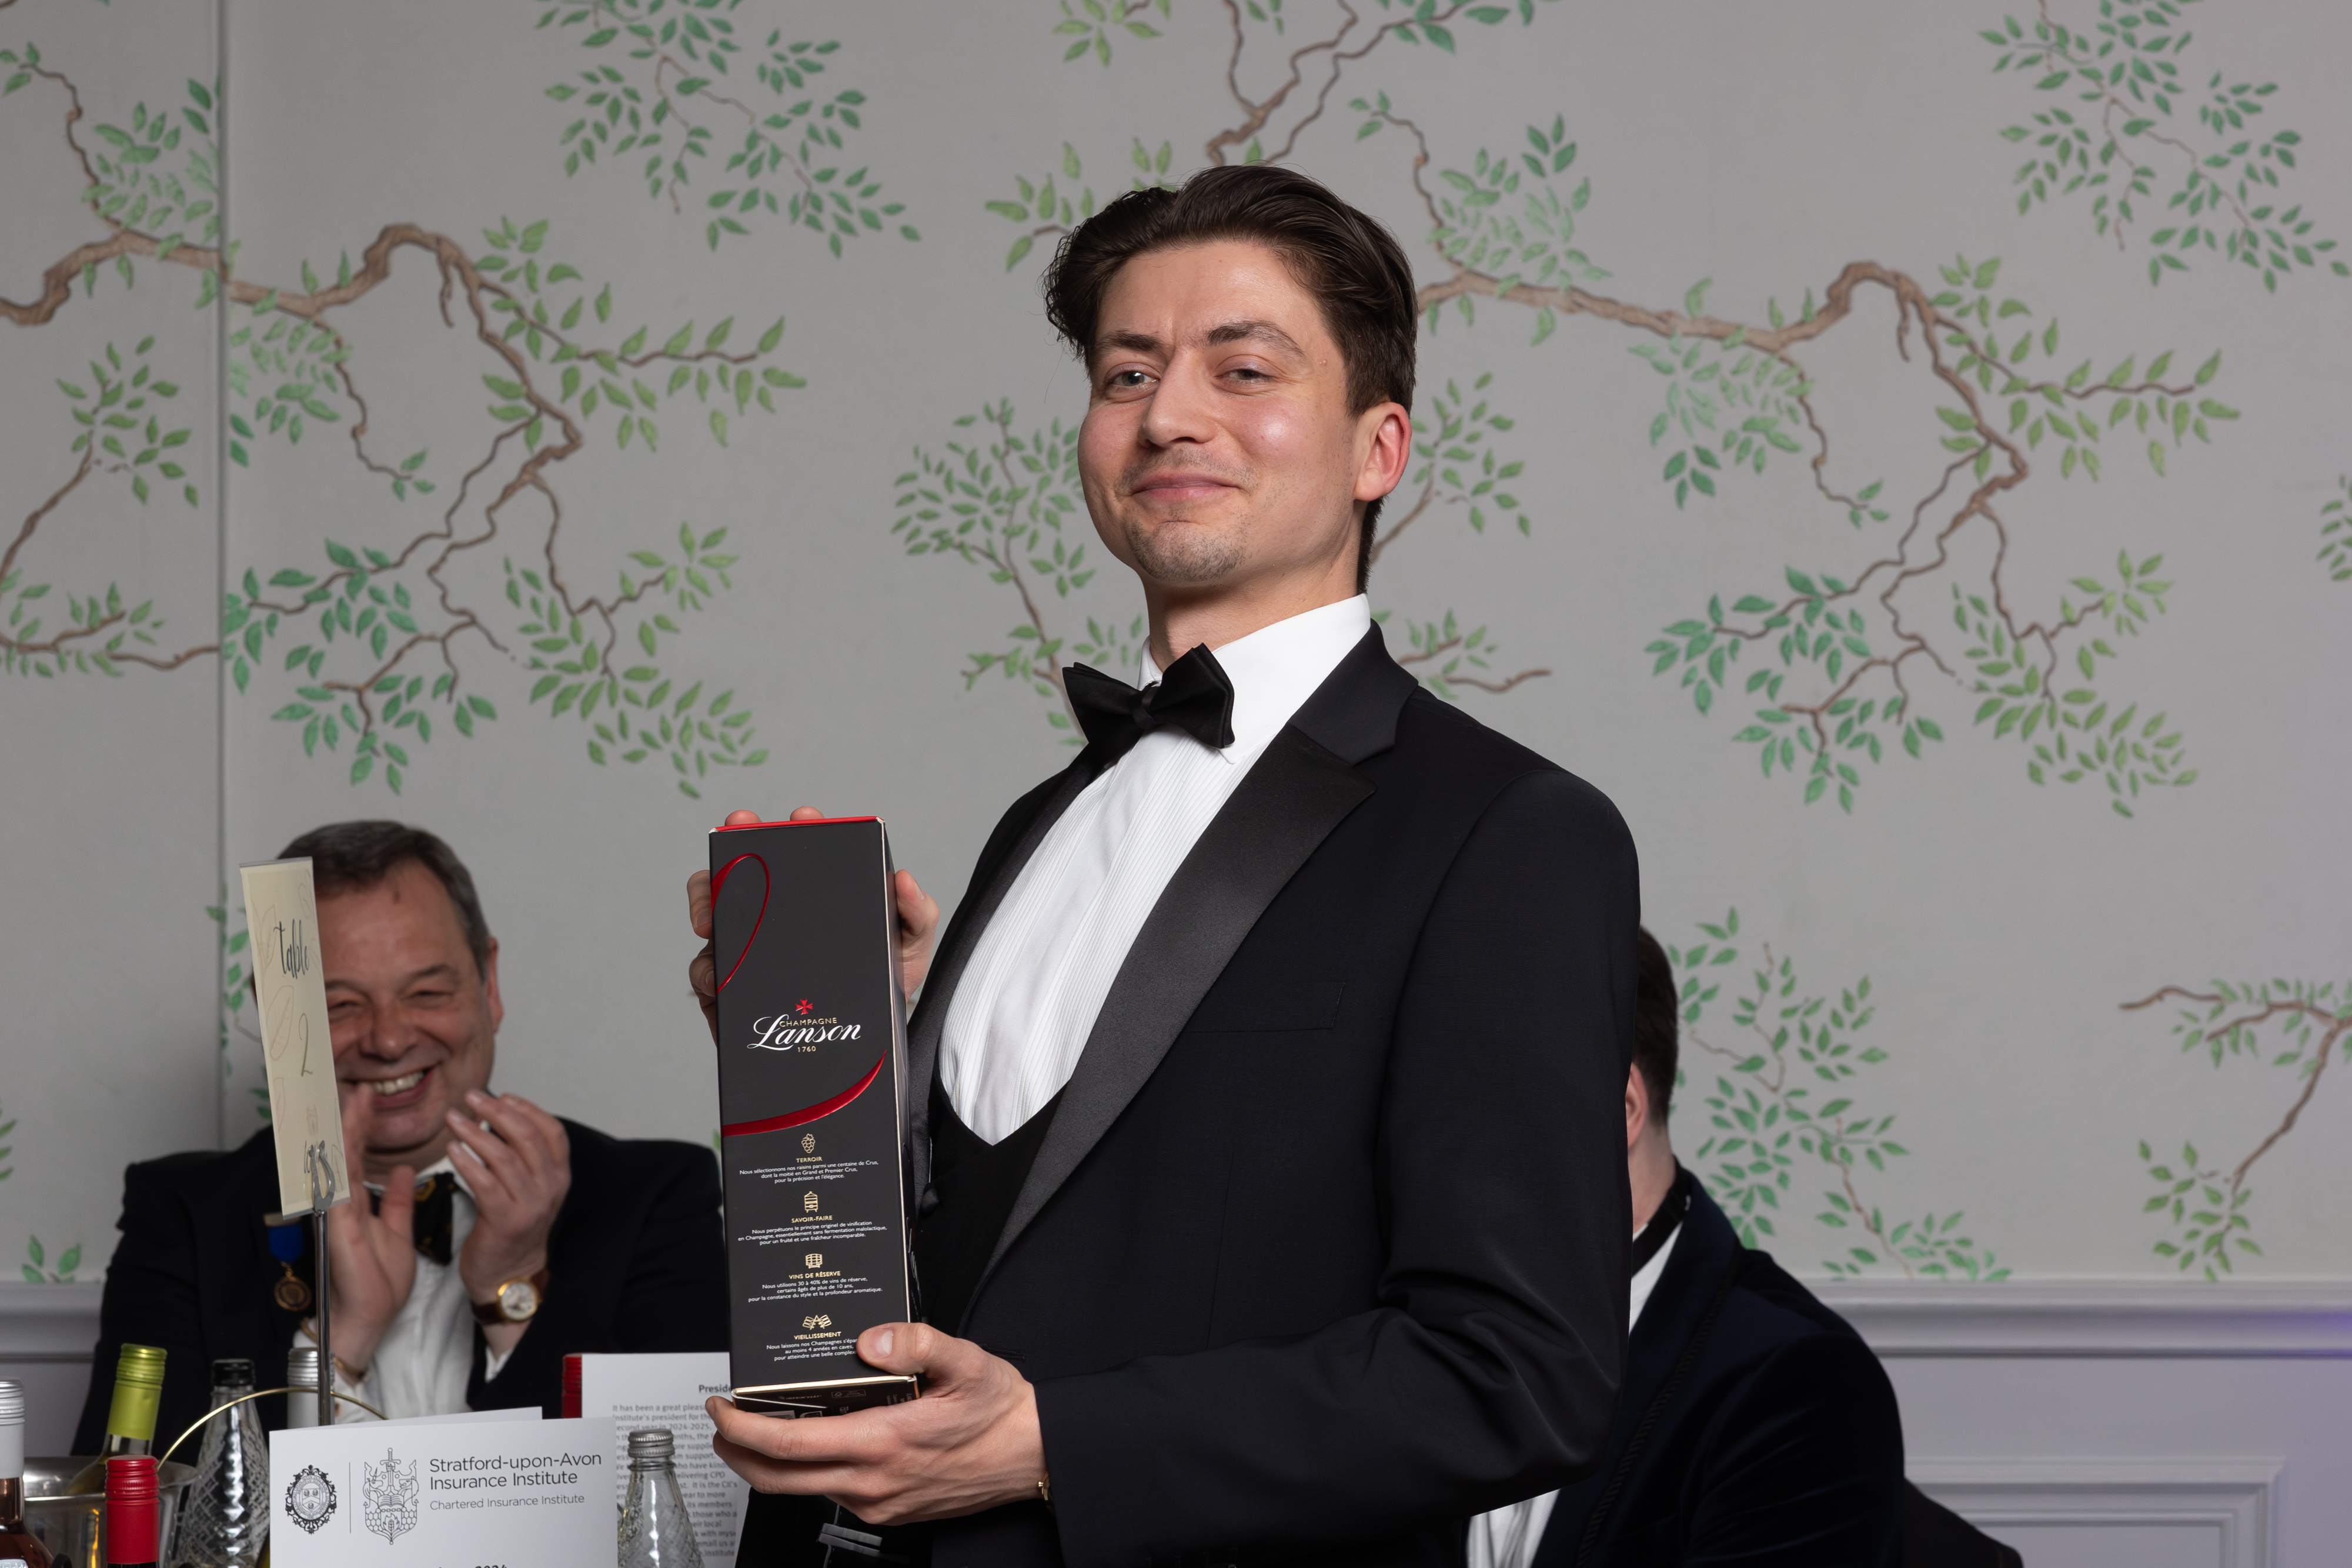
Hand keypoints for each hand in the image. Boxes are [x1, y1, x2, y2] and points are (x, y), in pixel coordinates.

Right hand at [322, 1085, 415, 1372]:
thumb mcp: (398, 1231)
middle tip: (351, 1080)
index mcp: (355, 1203)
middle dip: (347, 1115)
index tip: (365, 1094)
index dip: (360, 1124)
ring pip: (336, 1161)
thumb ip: (398, 1200)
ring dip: (342, 1128)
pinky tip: (341, 1136)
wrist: (368, 1318)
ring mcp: (335, 1212)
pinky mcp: (336, 1224)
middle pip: (341, 1150)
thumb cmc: (376, 1283)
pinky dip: (338, 1160)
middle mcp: (341, 1203)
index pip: (356, 1154)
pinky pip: (337, 1183)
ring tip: (349, 1095)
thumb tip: (406, 1171)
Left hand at [449, 1089, 570, 1353]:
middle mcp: (549, 1188)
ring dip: (476, 1133)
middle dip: (498, 1112)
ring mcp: (530, 1205)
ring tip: (454, 1119)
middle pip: (528, 1138)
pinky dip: (468, 1162)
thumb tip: (497, 1118)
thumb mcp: (529, 1190)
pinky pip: (485, 1183)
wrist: (510, 1276)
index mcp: (558, 1177)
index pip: (552, 1131)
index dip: (528, 1109)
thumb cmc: (512, 1228)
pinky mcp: (505, 1221)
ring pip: (505, 1157)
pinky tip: (452, 1150)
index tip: (502, 1096)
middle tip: (472, 1098)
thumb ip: (521, 1158)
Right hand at [688, 807, 940, 1041]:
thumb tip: (904, 880)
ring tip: (710, 923)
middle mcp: (774, 917)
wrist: (868, 1037)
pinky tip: (717, 979)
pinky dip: (707, 974)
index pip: (795, 854)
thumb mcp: (909, 945)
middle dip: (726, 857)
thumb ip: (917, 913)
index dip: (792, 829)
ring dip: (706, 910)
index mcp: (812, 897)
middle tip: (729, 850)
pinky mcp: (733, 991)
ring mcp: (750, 951)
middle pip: (738, 877)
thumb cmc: (884, 982)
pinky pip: (708, 976)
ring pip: (714, 921)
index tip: (800, 817)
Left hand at [706, 1323, 1042, 1525]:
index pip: (786, 1444)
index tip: (721, 1408)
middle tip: (723, 1422)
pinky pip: (833, 1494)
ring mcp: (877, 1503)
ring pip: (802, 1488)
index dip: (740, 1428)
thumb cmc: (1001, 1411)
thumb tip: (871, 1339)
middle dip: (736, 1452)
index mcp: (881, 1443)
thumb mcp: (967, 1360)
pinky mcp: (887, 1513)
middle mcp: (871, 1482)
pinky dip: (809, 1469)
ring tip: (766, 1424)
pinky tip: (818, 1440)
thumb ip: (917, 1342)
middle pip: (776, 1478)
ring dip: (772, 1461)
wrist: (1034, 1456)